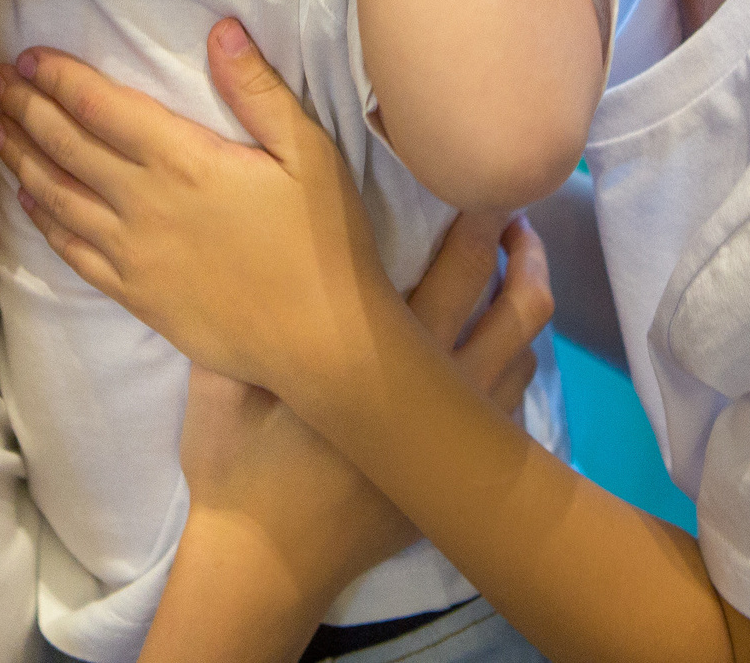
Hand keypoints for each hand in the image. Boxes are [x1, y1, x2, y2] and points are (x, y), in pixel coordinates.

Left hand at [0, 18, 396, 389]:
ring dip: (21, 159)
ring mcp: (132, 253)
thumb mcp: (308, 153)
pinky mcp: (133, 294)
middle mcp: (143, 203)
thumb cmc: (323, 242)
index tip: (27, 57)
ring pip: (57, 196)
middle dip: (25, 108)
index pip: (101, 108)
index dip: (59, 78)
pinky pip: (72, 251)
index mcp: (183, 160)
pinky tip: (27, 202)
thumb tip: (220, 31)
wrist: (321, 340)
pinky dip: (43, 221)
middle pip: (67, 146)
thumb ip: (258, 90)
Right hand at [176, 209, 551, 586]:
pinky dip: (517, 364)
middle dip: (520, 251)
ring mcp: (457, 439)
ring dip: (525, 306)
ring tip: (516, 269)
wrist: (268, 563)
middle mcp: (440, 394)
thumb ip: (244, 319)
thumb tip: (251, 253)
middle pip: (513, 308)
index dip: (480, 225)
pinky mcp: (455, 474)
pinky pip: (512, 406)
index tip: (486, 186)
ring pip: (524, 355)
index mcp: (386, 361)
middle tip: (515, 215)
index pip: (457, 276)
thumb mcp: (223, 385)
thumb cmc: (242, 472)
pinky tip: (500, 345)